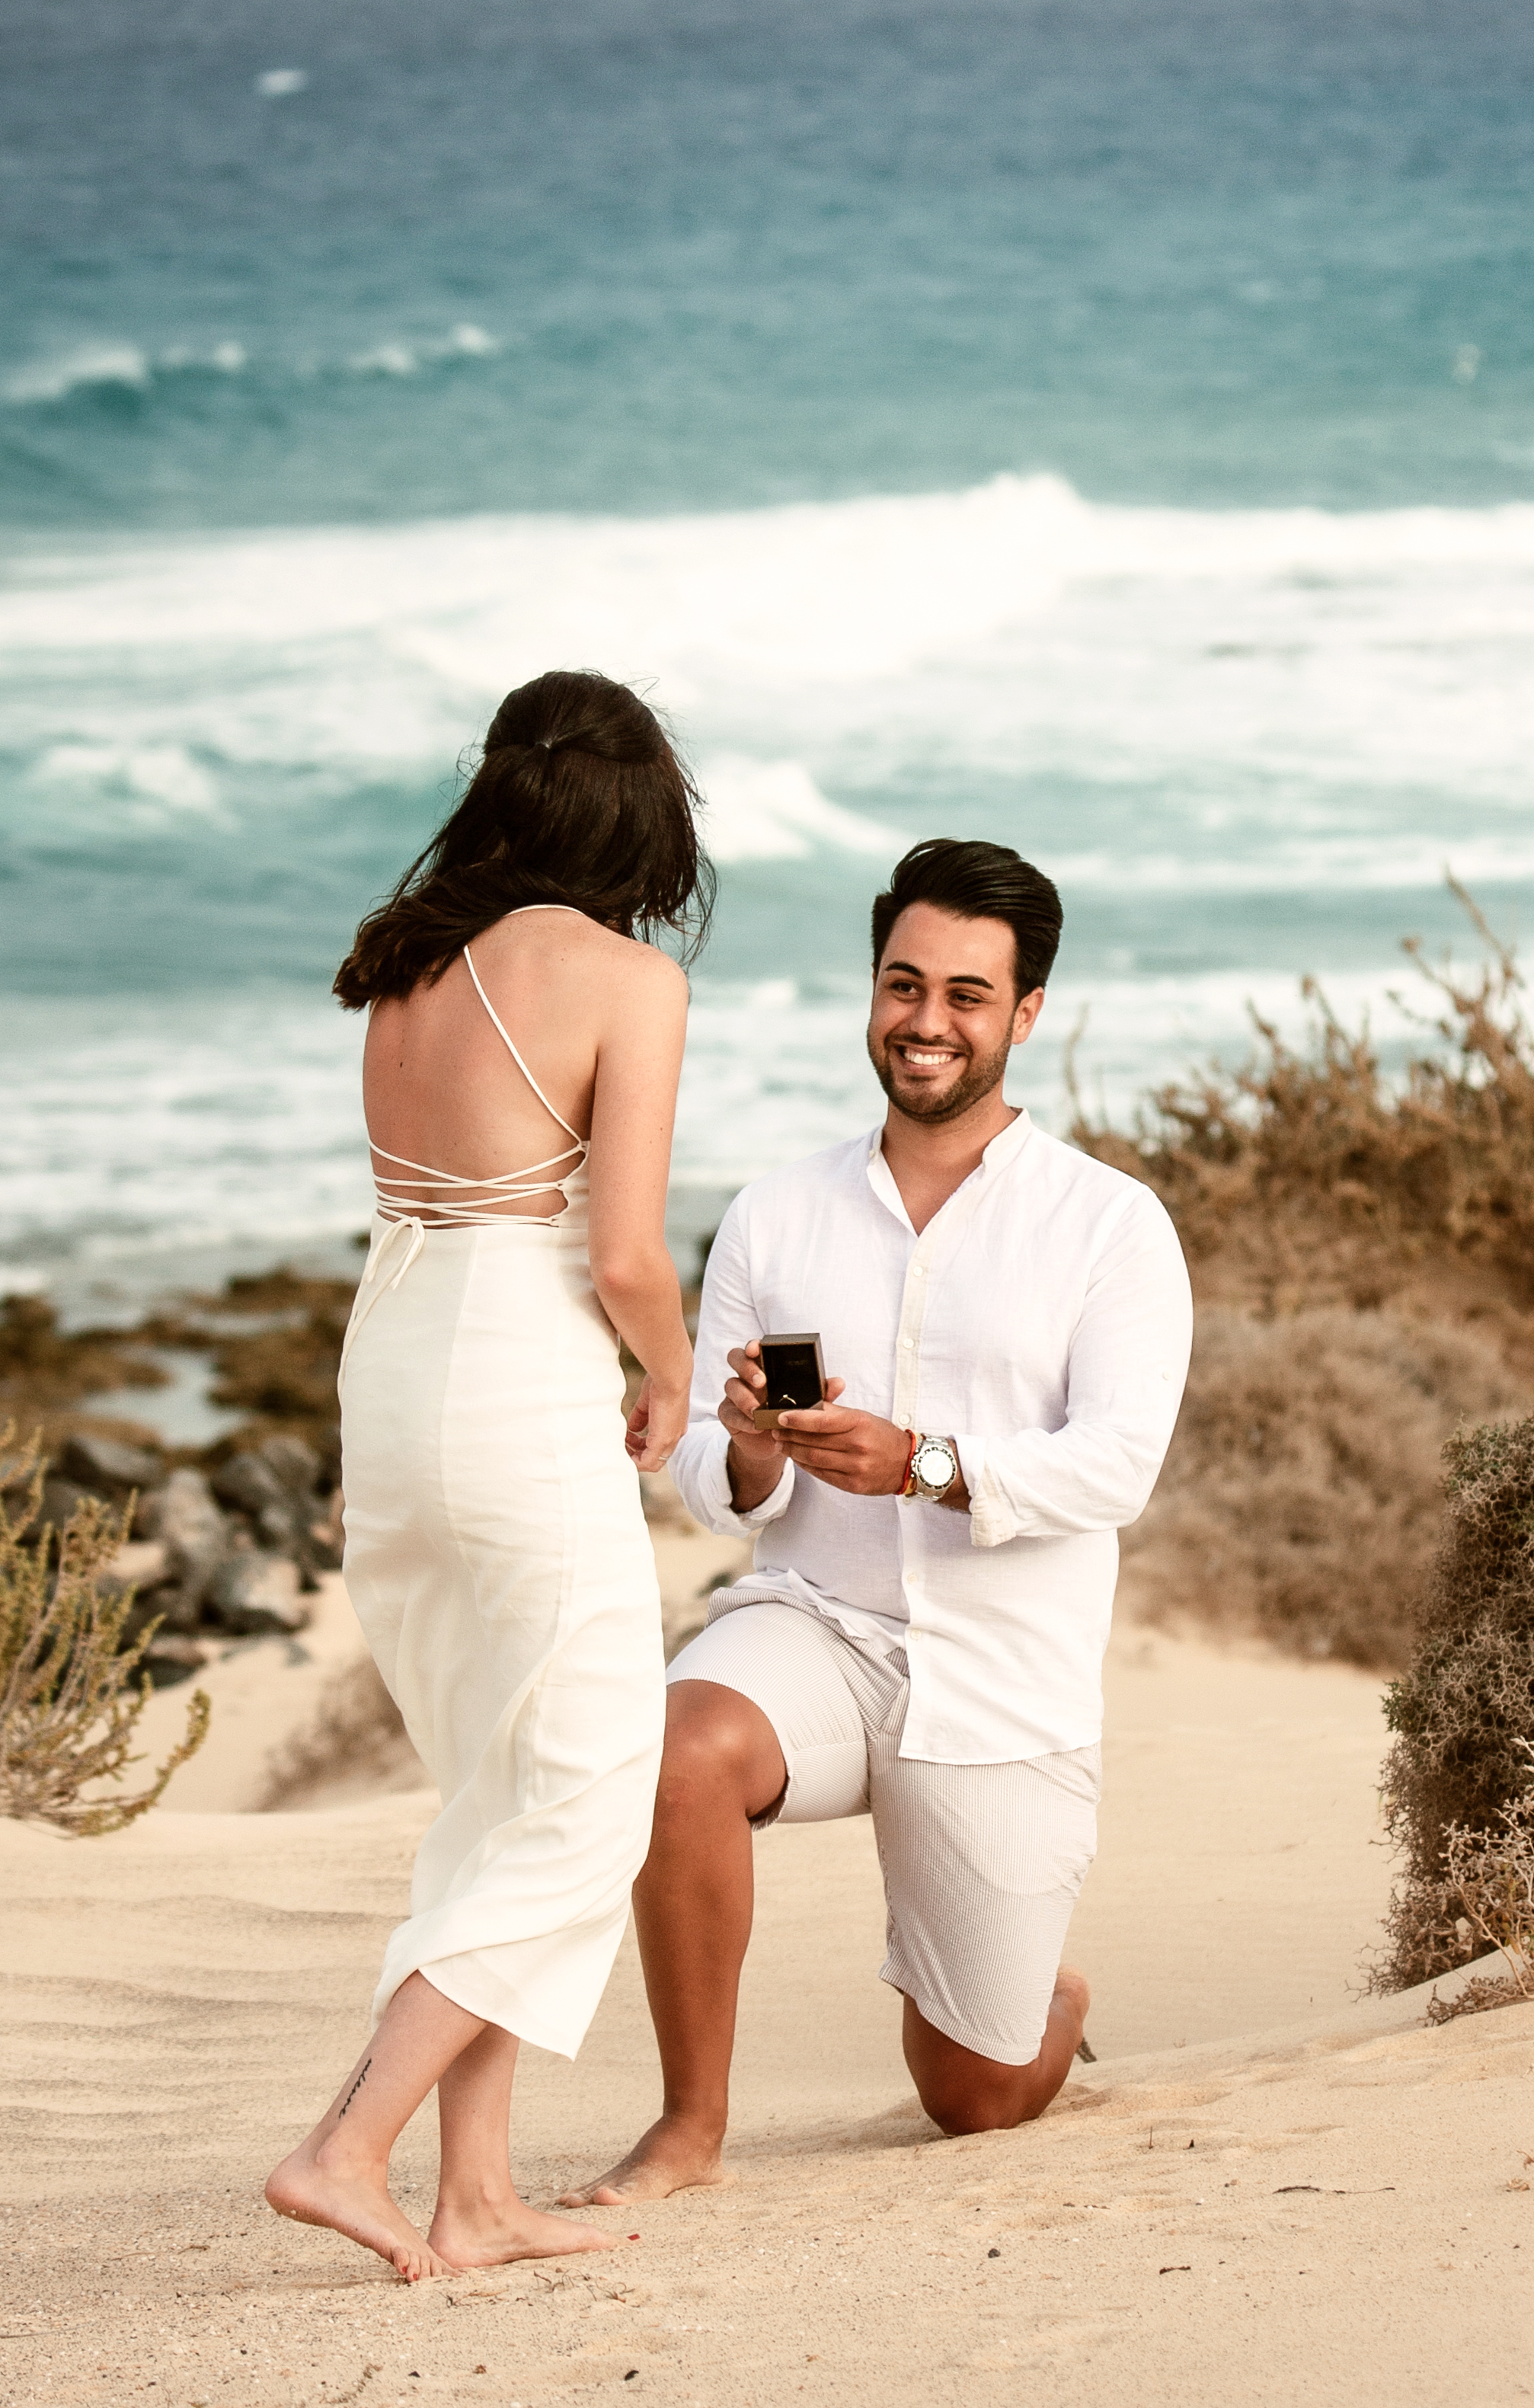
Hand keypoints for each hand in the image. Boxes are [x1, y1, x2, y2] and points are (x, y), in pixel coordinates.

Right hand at [626, 1373, 689, 1471]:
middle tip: (622, 1443)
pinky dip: (634, 1461)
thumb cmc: (662, 1381)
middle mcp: (675, 1436)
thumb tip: (633, 1428)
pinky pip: (647, 1462)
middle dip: (636, 1453)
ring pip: (652, 1463)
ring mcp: (670, 1440)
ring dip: (634, 1459)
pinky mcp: (662, 1441)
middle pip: (656, 1457)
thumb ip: (641, 1416)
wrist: (671, 1377)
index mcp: (675, 1426)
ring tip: (621, 1446)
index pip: (660, 1444)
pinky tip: (623, 1449)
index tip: (628, 1435)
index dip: (642, 1443)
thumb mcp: (648, 1402)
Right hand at [719, 1340, 846, 1512]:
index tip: (755, 1349)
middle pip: (735, 1357)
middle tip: (761, 1382)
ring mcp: (734, 1394)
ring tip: (758, 1411)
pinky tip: (755, 1426)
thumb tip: (839, 1383)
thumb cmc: (791, 1415)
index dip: (752, 1344)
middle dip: (746, 1367)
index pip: (754, 1347)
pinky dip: (742, 1419)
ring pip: (730, 1384)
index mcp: (765, 1366)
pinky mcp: (728, 1413)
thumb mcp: (808, 1404)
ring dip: (744, 1397)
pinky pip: (728, 1411)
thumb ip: (821, 1393)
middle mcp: (747, 1375)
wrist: (774, 1444)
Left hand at [772, 1401, 911, 1495]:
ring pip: (813, 1458)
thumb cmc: (882, 1436)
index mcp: (860, 1423)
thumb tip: (806, 1406)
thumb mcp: (863, 1417)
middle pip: (813, 1440)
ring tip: (780, 1443)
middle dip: (789, 1434)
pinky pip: (821, 1474)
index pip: (822, 1420)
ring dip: (792, 1450)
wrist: (907, 1464)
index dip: (798, 1419)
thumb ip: (835, 1412)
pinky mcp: (852, 1485)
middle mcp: (858, 1446)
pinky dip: (805, 1465)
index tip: (780, 1416)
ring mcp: (855, 1467)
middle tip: (773, 1429)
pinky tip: (796, 1457)